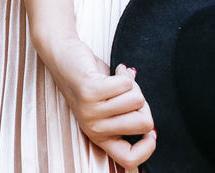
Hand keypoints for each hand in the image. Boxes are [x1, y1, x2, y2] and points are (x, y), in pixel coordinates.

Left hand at [38, 35, 157, 168]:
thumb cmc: (91, 80)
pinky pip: (126, 84)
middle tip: (130, 93)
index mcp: (99, 136)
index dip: (148, 148)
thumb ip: (127, 117)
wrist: (63, 56)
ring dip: (132, 85)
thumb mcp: (108, 107)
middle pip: (143, 124)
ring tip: (117, 80)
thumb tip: (152, 128)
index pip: (129, 159)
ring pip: (137, 100)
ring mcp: (91, 110)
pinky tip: (115, 70)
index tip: (151, 132)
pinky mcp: (90, 90)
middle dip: (143, 104)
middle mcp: (94, 128)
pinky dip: (124, 73)